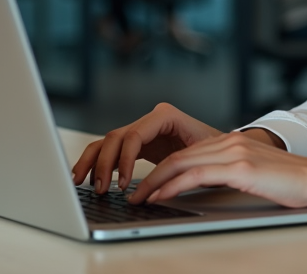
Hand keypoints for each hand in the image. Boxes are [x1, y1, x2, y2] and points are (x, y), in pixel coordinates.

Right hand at [72, 103, 223, 193]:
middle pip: (115, 136)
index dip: (124, 159)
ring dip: (93, 162)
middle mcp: (150, 119)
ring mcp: (142, 130)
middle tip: (100, 188)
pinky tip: (90, 179)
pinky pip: (111, 150)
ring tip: (82, 182)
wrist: (224, 149)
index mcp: (165, 116)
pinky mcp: (138, 144)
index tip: (121, 183)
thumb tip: (158, 190)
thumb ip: (180, 170)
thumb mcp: (203, 157)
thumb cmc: (218, 151)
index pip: (134, 134)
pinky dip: (98, 163)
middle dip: (104, 163)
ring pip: (107, 141)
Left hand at [129, 131, 306, 208]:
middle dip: (151, 176)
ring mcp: (234, 153)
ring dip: (155, 183)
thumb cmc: (292, 182)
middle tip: (133, 193)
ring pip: (180, 164)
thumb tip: (207, 185)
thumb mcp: (255, 174)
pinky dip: (172, 186)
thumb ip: (231, 172)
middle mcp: (230, 142)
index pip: (186, 153)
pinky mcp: (239, 167)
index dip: (162, 170)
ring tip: (139, 198)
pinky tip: (160, 197)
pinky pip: (195, 175)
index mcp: (232, 142)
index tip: (147, 186)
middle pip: (177, 156)